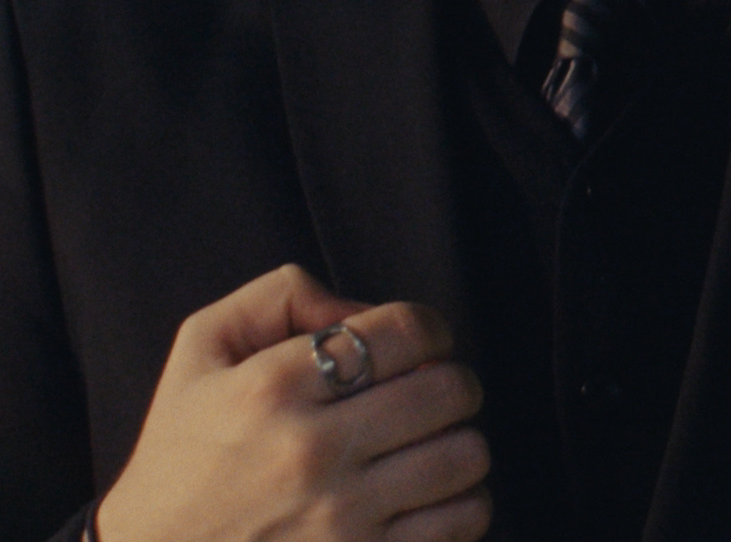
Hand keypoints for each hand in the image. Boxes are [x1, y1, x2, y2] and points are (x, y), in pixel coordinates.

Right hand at [95, 263, 489, 541]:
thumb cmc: (181, 455)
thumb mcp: (200, 352)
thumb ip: (279, 296)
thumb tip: (360, 309)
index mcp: (272, 389)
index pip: (405, 330)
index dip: (430, 330)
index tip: (419, 345)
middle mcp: (308, 452)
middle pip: (448, 391)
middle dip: (452, 384)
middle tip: (428, 396)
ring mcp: (337, 520)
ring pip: (464, 457)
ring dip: (459, 445)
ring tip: (426, 449)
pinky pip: (461, 522)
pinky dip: (461, 506)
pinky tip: (426, 500)